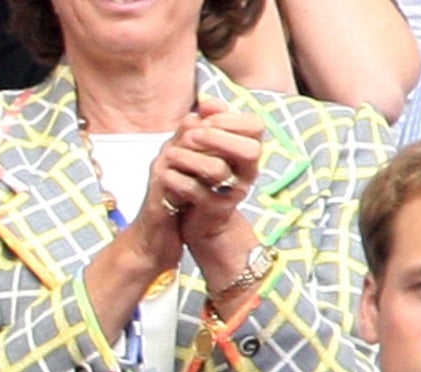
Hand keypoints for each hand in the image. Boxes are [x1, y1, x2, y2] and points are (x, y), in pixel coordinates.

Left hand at [153, 103, 262, 250]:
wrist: (204, 221)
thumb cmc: (206, 177)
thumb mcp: (209, 148)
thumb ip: (210, 123)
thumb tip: (206, 102)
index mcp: (249, 151)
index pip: (255, 126)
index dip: (230, 118)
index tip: (206, 118)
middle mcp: (248, 171)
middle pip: (250, 148)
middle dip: (219, 137)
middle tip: (192, 134)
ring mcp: (234, 192)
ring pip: (219, 170)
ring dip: (192, 158)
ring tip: (169, 153)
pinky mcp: (215, 210)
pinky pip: (198, 193)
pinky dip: (179, 181)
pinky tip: (165, 174)